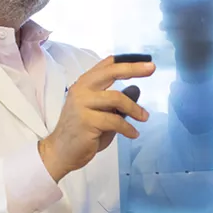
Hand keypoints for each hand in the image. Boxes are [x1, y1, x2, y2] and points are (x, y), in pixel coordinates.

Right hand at [39, 57, 154, 181]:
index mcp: (85, 84)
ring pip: (117, 98)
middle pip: (111, 72)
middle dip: (134, 69)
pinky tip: (133, 133)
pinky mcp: (86, 120)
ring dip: (135, 109)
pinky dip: (128, 128)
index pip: (107, 65)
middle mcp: (82, 89)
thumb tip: (137, 89)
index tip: (145, 62)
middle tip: (152, 68)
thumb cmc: (82, 131)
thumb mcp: (101, 112)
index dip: (127, 61)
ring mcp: (82, 104)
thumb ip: (116, 101)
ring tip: (144, 117)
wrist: (60, 151)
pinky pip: (115, 120)